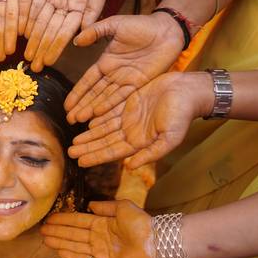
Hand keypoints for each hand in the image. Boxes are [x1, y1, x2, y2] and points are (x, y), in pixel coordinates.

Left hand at [25, 0, 110, 70]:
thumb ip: (93, 7)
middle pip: (49, 29)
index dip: (55, 47)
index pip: (65, 31)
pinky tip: (17, 30)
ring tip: (22, 53)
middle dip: (40, 47)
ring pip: (37, 19)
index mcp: (80, 7)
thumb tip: (85, 31)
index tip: (47, 62)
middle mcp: (64, 4)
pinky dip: (23, 16)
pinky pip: (29, 2)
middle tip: (31, 65)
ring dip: (31, 37)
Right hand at [42, 200, 156, 257]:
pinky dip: (70, 257)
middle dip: (58, 232)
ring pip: (75, 247)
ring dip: (60, 243)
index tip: (50, 219)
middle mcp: (99, 239)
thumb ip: (106, 206)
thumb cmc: (142, 224)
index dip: (64, 220)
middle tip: (41, 231)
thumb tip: (91, 204)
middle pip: (73, 235)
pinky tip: (58, 253)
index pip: (78, 221)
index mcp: (103, 224)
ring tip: (45, 240)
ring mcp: (100, 253)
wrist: (156, 244)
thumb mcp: (124, 208)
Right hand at [65, 11, 186, 123]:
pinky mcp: (138, 84)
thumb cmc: (141, 25)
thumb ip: (95, 31)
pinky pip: (121, 97)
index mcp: (106, 62)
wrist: (166, 31)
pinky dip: (109, 106)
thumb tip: (76, 40)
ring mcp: (125, 81)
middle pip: (94, 94)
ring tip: (79, 120)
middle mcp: (113, 75)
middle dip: (81, 107)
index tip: (66, 105)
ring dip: (92, 110)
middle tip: (69, 119)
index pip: (87, 81)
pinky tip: (98, 114)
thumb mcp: (115, 25)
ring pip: (105, 99)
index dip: (77, 93)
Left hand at [69, 72, 207, 167]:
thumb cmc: (182, 115)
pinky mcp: (129, 102)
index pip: (113, 152)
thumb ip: (151, 153)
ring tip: (73, 141)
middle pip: (104, 141)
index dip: (96, 156)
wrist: (188, 90)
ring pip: (104, 128)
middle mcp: (132, 132)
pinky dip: (96, 117)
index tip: (80, 162)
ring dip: (88, 135)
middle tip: (69, 152)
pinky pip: (108, 111)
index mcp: (140, 142)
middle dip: (87, 147)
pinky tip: (84, 122)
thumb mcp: (170, 137)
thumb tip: (131, 167)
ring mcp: (130, 117)